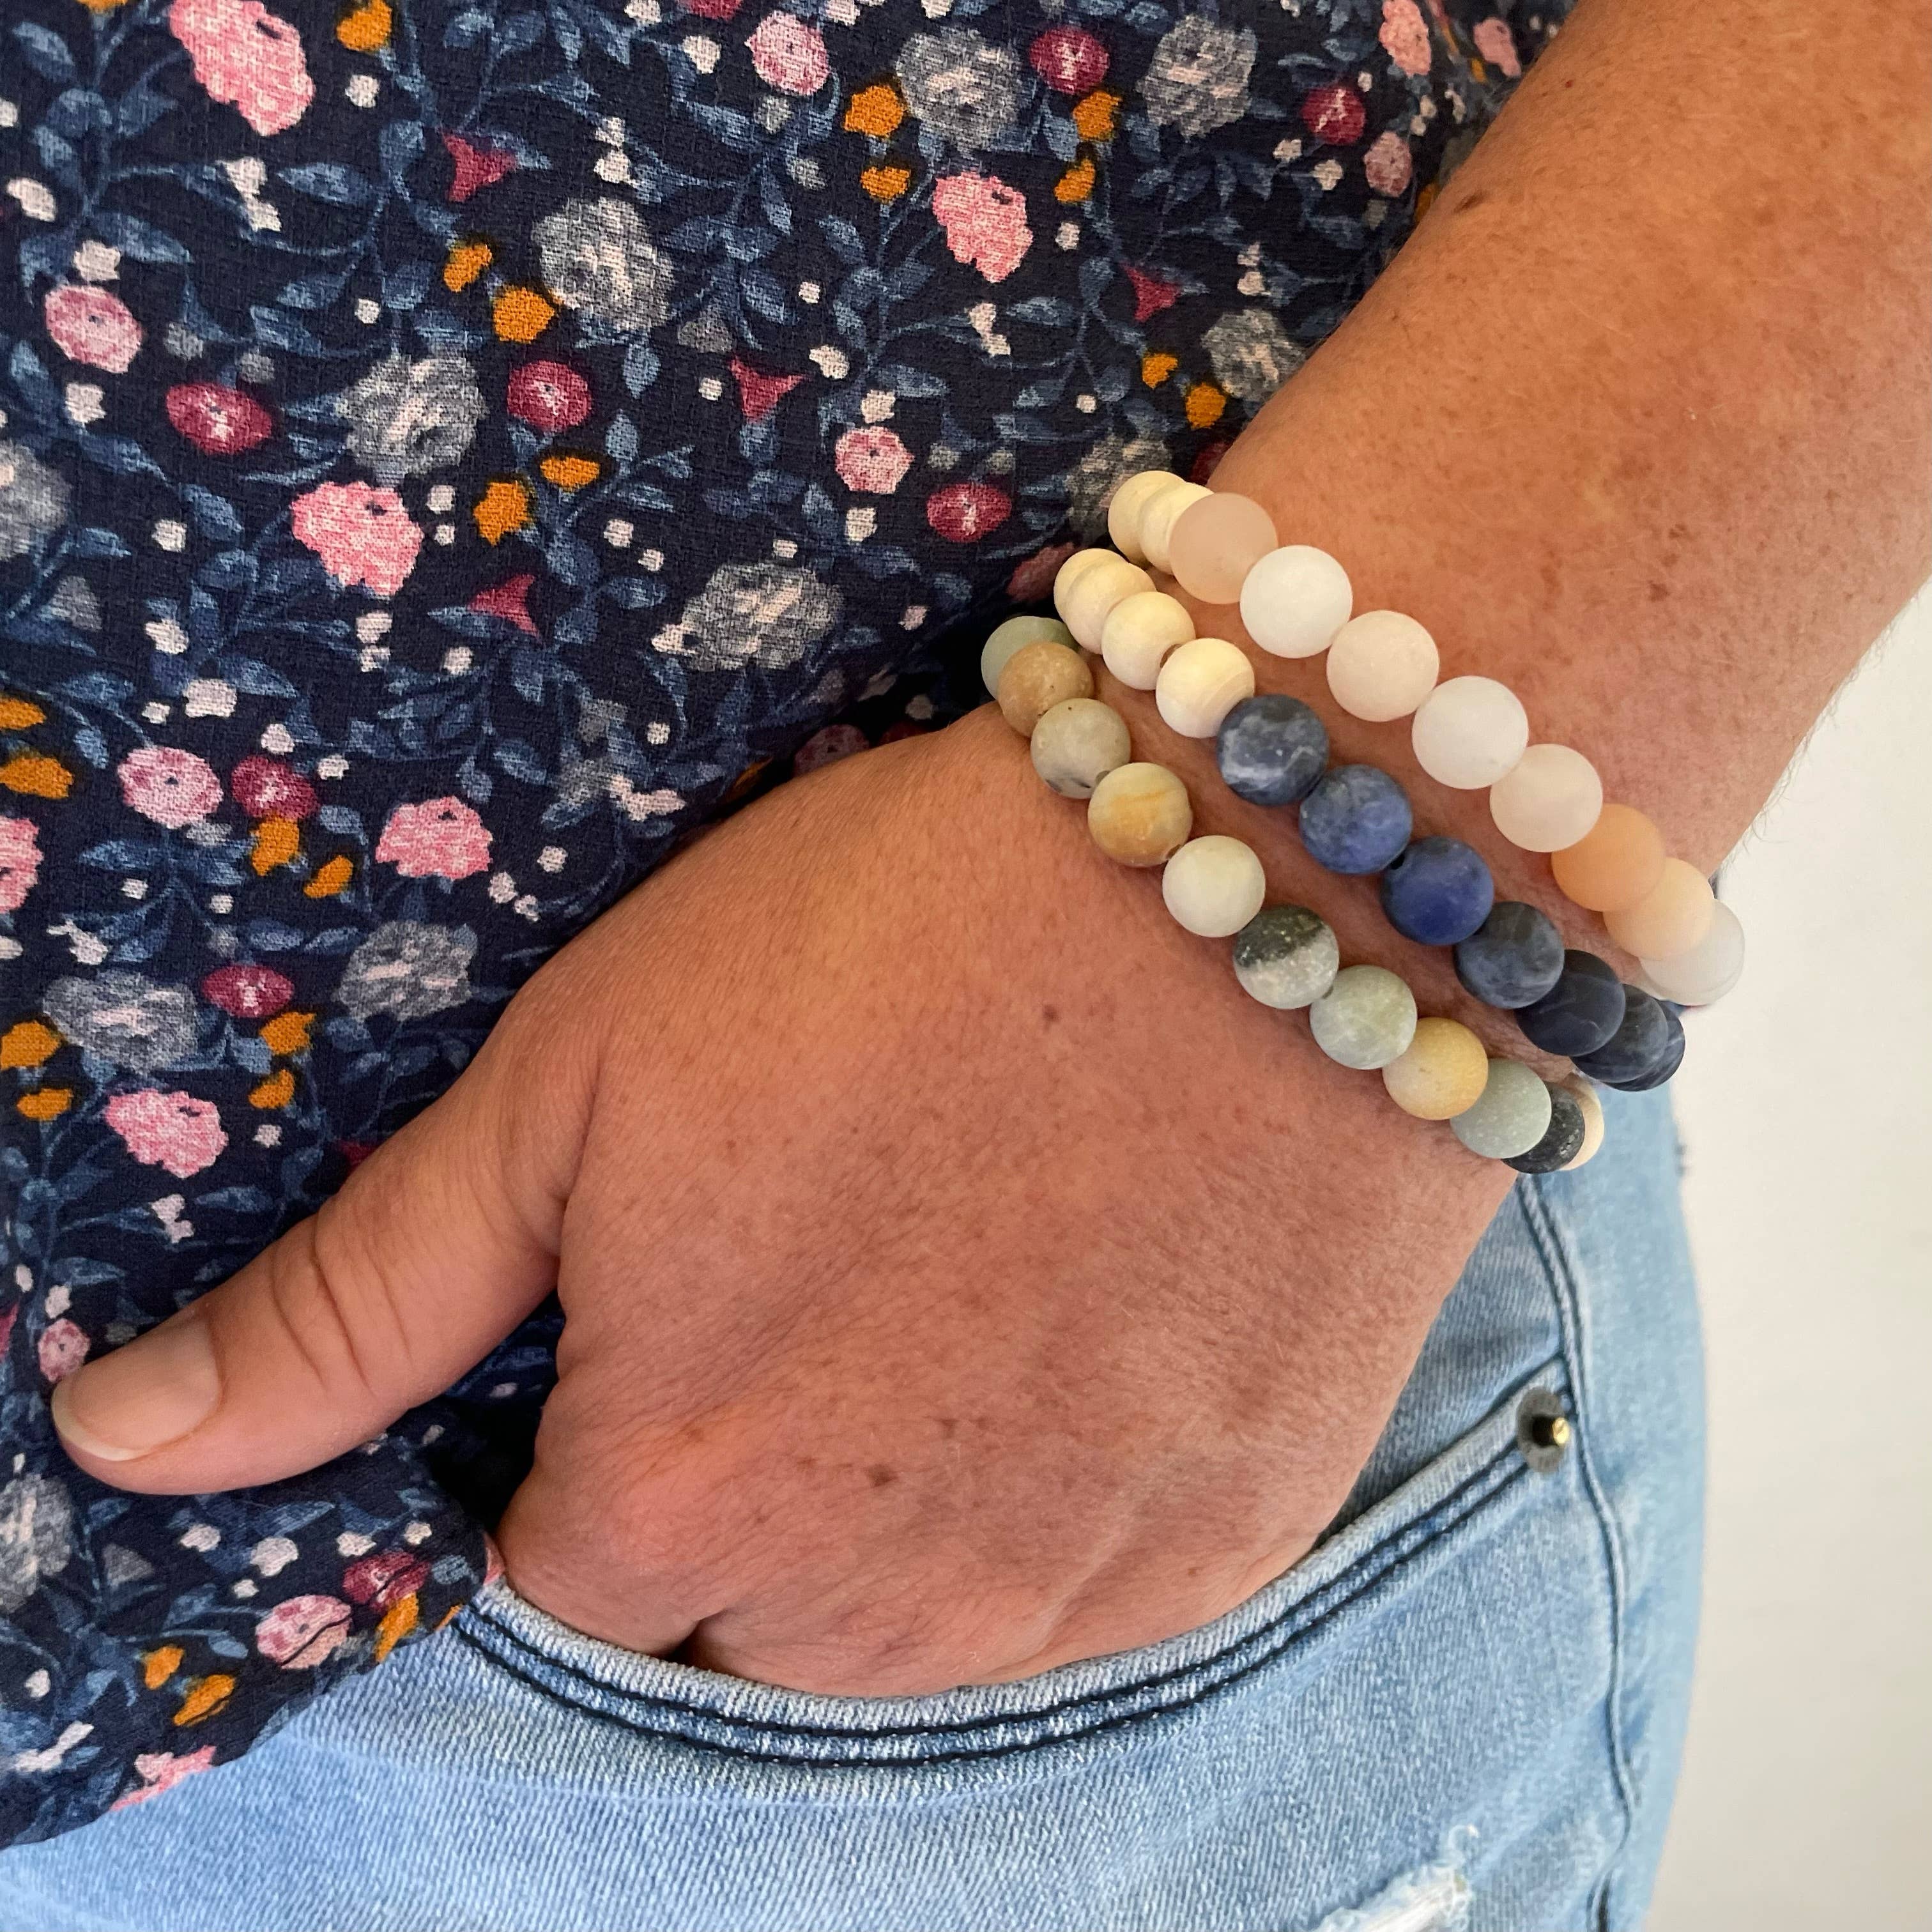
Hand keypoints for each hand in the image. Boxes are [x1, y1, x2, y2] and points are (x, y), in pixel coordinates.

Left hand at [52, 705, 1510, 1692]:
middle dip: (752, 1475)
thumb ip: (354, 1304)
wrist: (1252, 885)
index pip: (564, 1567)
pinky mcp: (1236, 1536)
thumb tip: (125, 1441)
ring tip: (976, 1266)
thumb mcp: (574, 1086)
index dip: (606, 1419)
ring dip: (911, 1493)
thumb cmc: (890, 951)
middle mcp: (875, 1606)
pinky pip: (1090, 1575)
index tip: (690, 1280)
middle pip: (743, 1611)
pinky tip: (1099, 1303)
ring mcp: (1077, 1584)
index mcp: (681, 1500)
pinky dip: (1070, 1475)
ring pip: (917, 1621)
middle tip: (842, 1251)